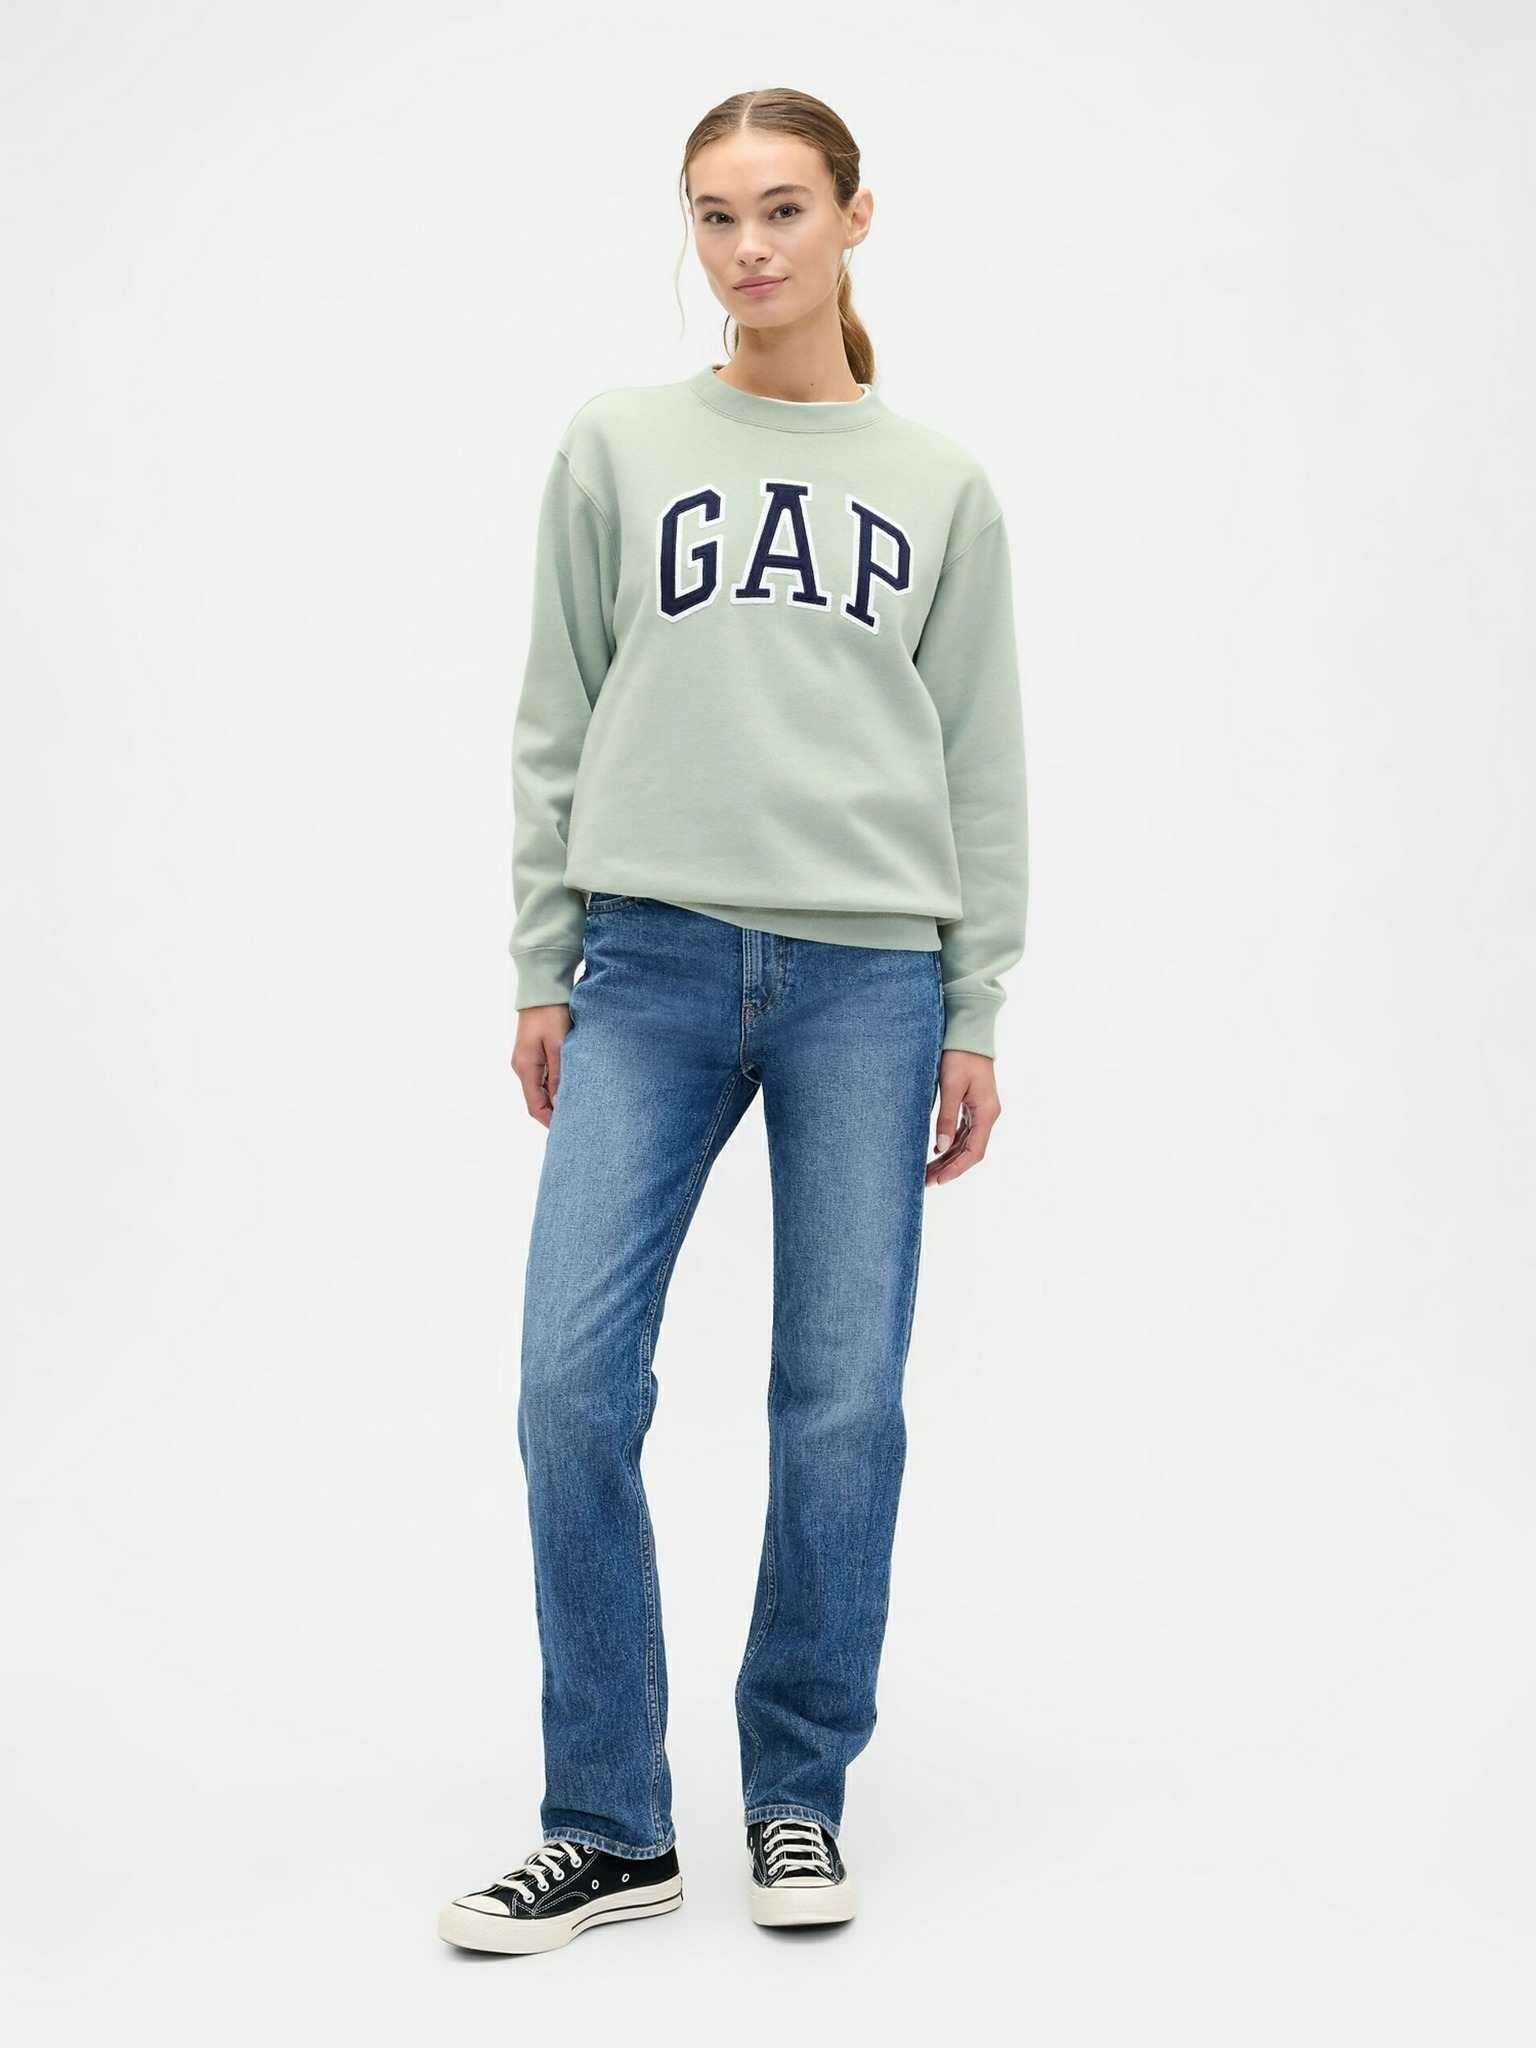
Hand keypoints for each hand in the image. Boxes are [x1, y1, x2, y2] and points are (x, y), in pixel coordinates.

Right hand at [511, 1004, 571, 1127]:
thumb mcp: (558, 1046)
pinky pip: (542, 1077)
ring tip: (577, 1104)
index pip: (535, 1107)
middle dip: (554, 1112)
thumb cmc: (551, 1014)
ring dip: (555, 1098)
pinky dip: (554, 1085)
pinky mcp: (533, 1053)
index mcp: (526, 1068)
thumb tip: (559, 1103)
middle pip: (537, 1100)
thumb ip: (558, 1076)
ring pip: (540, 1089)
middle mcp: (522, 1067)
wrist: (542, 989)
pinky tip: (570, 1086)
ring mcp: (526, 1060)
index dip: (550, 1122)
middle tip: (577, 1120)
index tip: (568, 1130)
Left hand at [926, 1048, 999, 1185]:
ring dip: (949, 1158)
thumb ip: (945, 1118)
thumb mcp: (950, 1087)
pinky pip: (964, 1131)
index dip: (956, 1169)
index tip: (939, 1181)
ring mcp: (982, 1110)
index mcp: (986, 1113)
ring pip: (966, 1143)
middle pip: (969, 1151)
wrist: (969, 1032)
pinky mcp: (974, 1104)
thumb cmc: (960, 1056)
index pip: (974, 1152)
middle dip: (949, 1168)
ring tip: (928, 1171)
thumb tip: (941, 1148)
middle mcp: (987, 1115)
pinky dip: (951, 1144)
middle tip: (926, 1181)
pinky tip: (937, 1152)